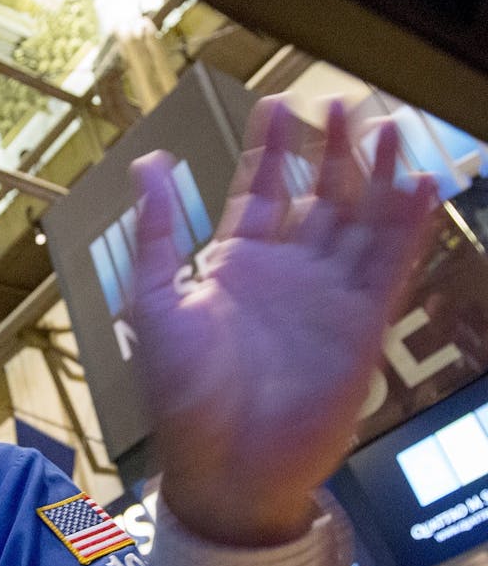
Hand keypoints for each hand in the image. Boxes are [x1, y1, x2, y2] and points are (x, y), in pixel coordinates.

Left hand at [130, 97, 437, 545]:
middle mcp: (286, 274)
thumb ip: (158, 231)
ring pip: (361, 222)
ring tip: (388, 127)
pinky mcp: (363, 325)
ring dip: (376, 177)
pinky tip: (419, 186)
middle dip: (331, 151)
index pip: (260, 191)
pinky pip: (389, 266)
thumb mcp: (155, 300)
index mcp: (234, 265)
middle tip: (341, 102)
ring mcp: (327, 297)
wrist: (225, 463)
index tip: (280, 105)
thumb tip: (146, 162)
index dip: (272, 150)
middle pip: (318, 197)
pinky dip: (405, 227)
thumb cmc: (181, 391)